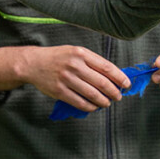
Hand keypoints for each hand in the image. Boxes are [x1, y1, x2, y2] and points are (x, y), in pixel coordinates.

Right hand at [0, 45, 129, 111]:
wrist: (33, 63)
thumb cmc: (57, 57)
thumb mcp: (74, 51)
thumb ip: (92, 62)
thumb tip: (114, 76)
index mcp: (81, 53)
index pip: (107, 68)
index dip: (120, 78)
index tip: (127, 85)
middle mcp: (74, 65)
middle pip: (102, 83)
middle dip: (114, 92)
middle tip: (118, 96)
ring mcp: (66, 79)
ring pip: (93, 95)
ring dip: (104, 101)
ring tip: (107, 102)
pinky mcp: (59, 91)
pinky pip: (80, 102)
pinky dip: (91, 107)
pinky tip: (94, 106)